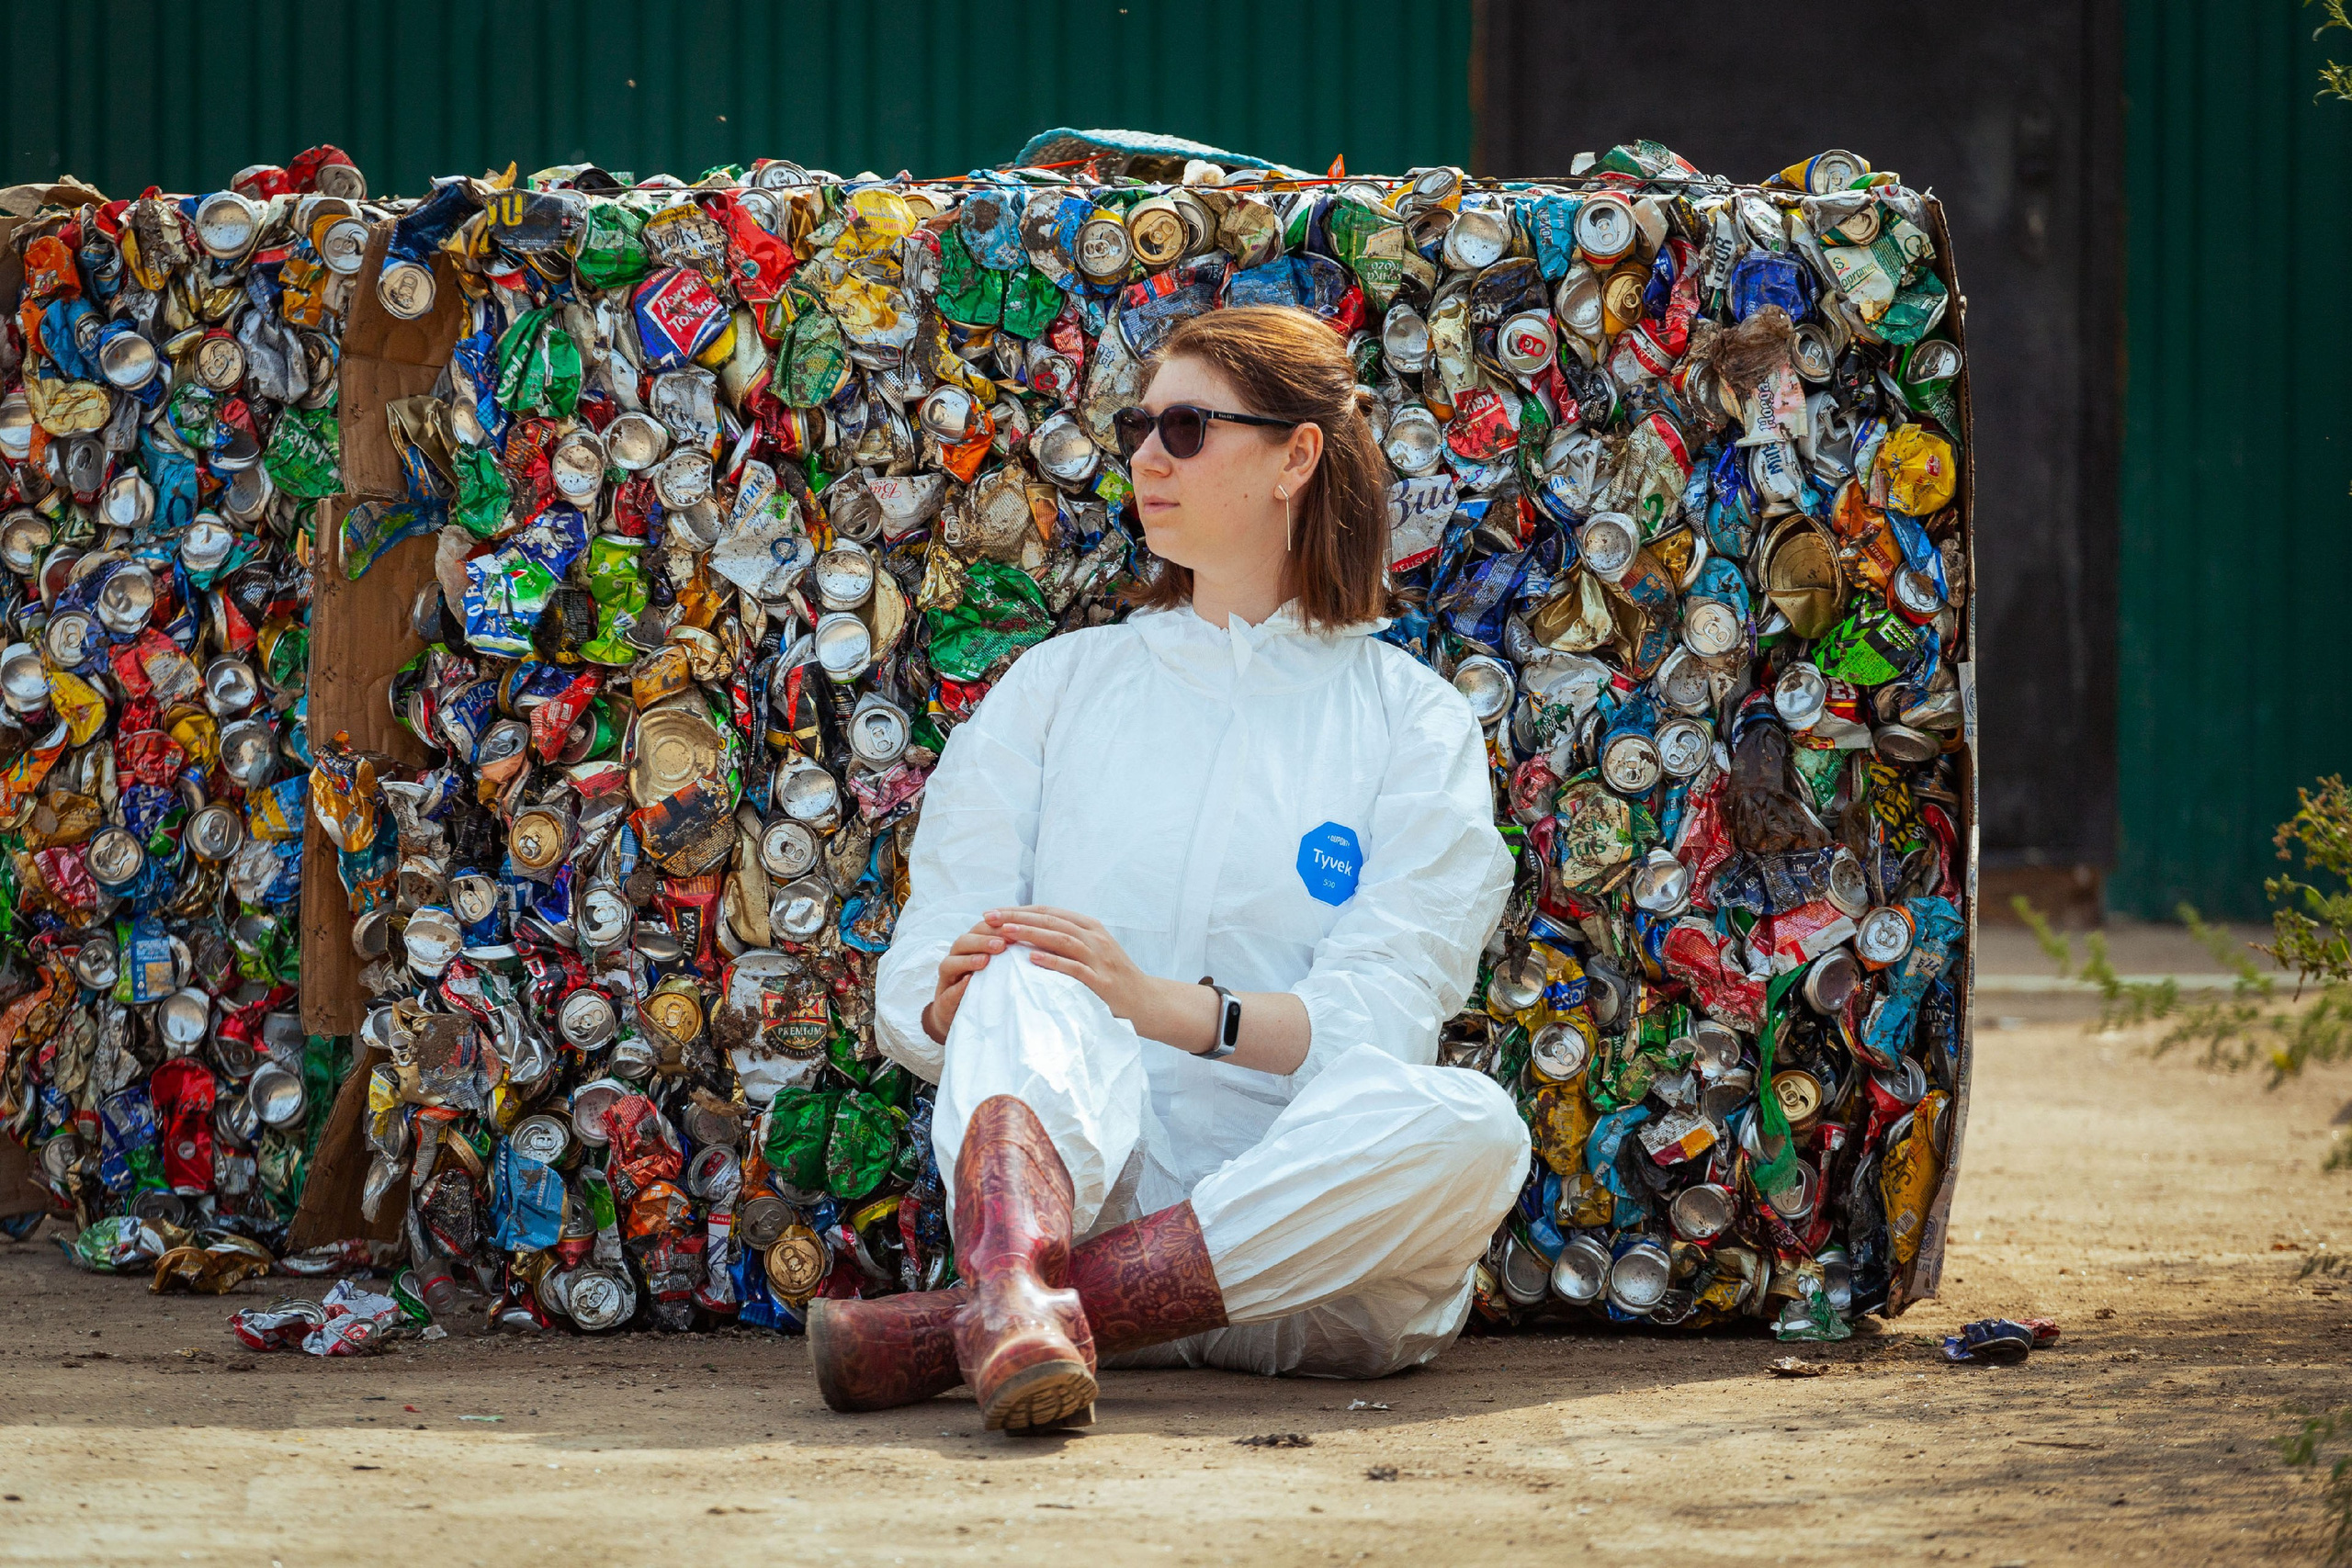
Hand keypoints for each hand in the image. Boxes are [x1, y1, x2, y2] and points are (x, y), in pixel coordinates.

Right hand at [923, 916, 1008, 1044]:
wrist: (962, 1017)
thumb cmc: (987, 987)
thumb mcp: (1000, 969)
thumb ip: (1011, 955)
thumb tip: (1035, 942)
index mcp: (971, 948)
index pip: (979, 930)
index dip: (994, 927)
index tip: (1013, 929)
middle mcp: (956, 960)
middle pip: (963, 942)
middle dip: (982, 941)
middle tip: (1001, 944)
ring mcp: (948, 981)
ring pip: (950, 963)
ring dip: (968, 960)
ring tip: (985, 961)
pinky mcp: (943, 1002)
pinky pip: (947, 993)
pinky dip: (957, 988)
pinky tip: (968, 982)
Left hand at [984, 905, 1166, 1029]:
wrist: (1148, 1002)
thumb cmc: (1115, 978)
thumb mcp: (1094, 951)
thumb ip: (1069, 940)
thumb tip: (1032, 934)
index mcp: (1091, 927)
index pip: (1050, 912)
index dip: (1021, 910)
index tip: (994, 912)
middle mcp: (1095, 938)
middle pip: (1052, 921)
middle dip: (1018, 918)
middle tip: (990, 917)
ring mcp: (1099, 959)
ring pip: (1061, 939)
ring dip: (1031, 934)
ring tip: (1005, 932)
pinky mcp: (1101, 981)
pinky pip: (1074, 968)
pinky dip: (1052, 962)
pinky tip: (1031, 959)